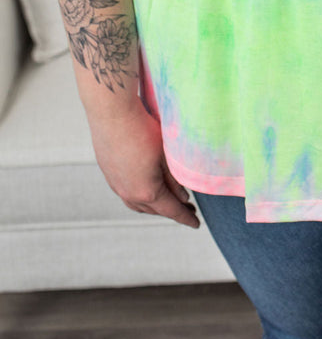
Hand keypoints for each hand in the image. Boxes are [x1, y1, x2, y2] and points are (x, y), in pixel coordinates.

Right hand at [87, 98, 199, 228]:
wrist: (112, 114)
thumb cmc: (143, 131)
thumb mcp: (167, 155)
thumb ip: (176, 179)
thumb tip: (183, 196)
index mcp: (147, 191)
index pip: (171, 211)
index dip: (185, 218)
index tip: (196, 224)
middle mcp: (129, 193)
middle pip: (154, 210)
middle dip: (171, 211)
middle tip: (187, 209)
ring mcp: (116, 184)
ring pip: (138, 204)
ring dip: (154, 206)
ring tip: (167, 201)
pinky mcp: (108, 173)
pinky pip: (126, 193)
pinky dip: (140, 196)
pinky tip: (145, 187)